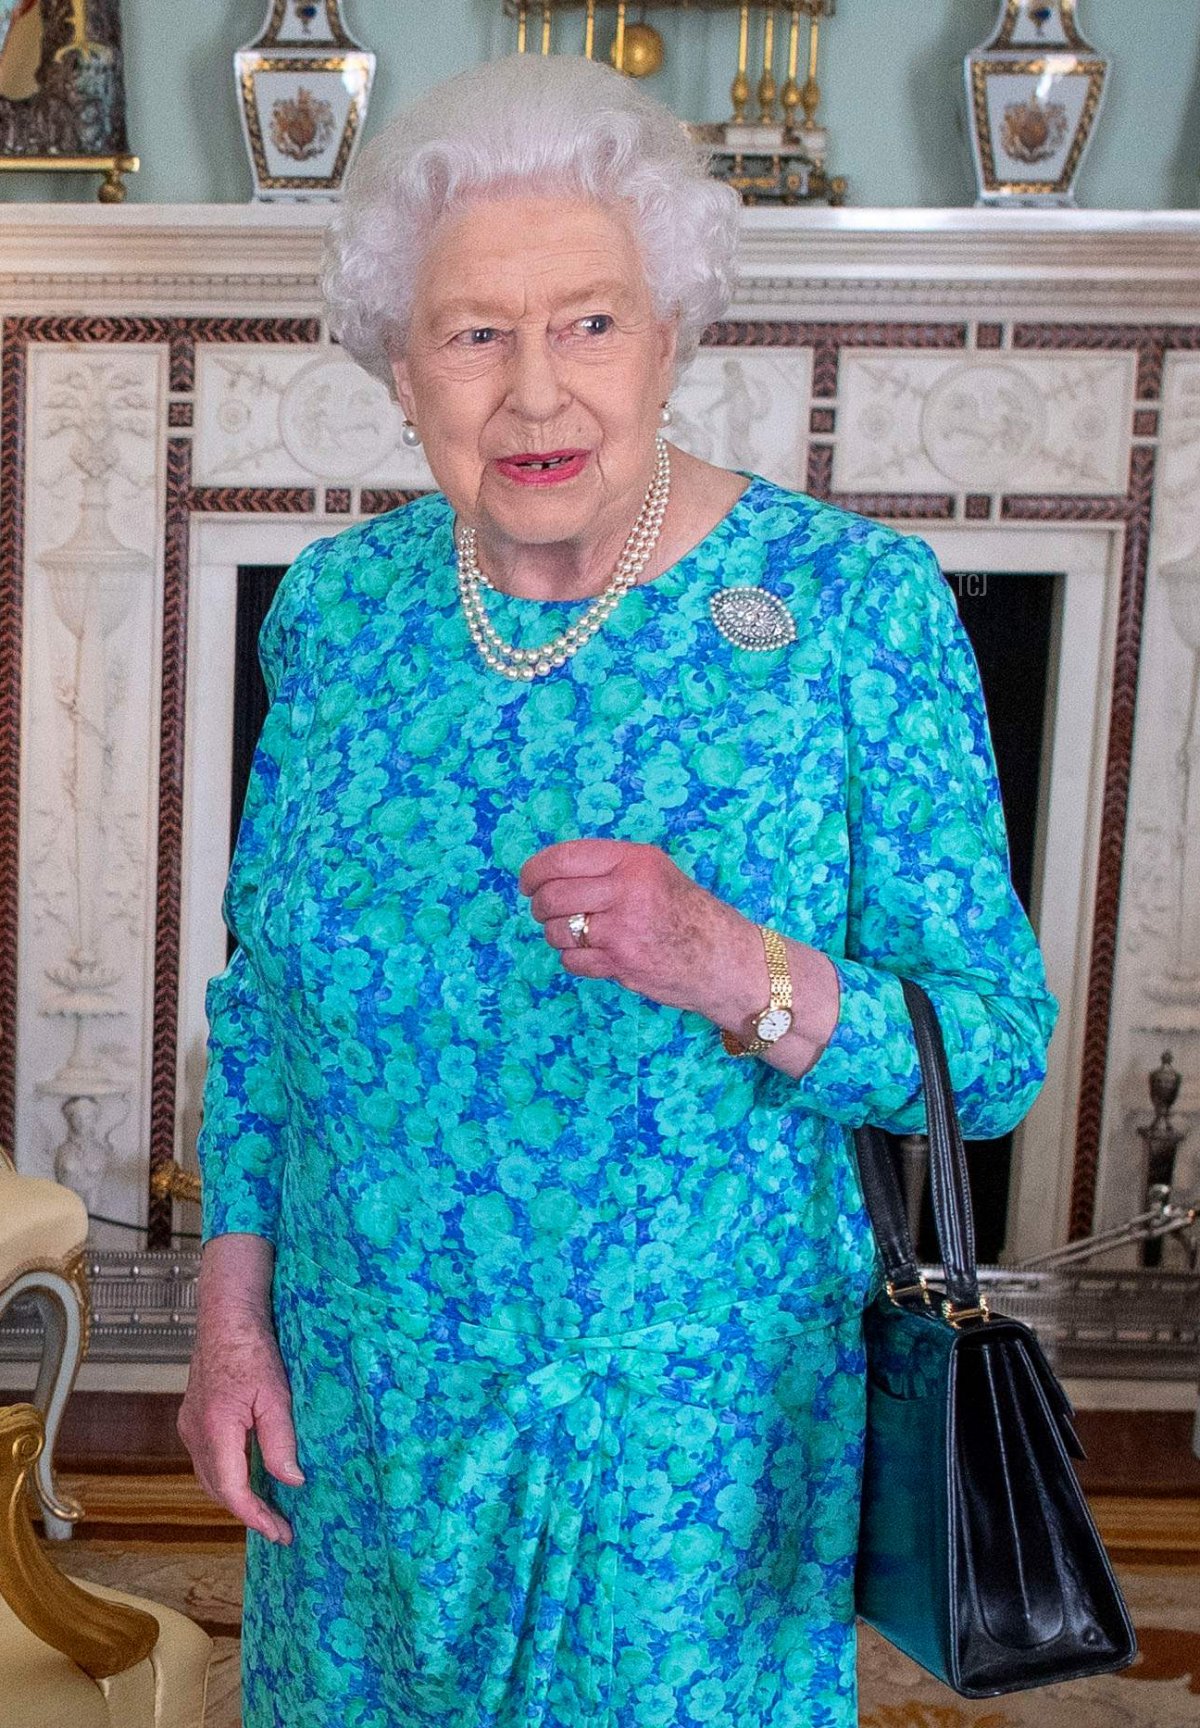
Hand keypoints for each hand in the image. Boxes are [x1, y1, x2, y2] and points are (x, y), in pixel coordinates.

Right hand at [177, 1259, 303, 1544]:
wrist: (227, 1316)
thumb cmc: (253, 1349)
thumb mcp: (277, 1396)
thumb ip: (281, 1442)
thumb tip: (292, 1482)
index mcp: (215, 1431)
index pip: (233, 1492)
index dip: (257, 1517)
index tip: (280, 1533)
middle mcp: (195, 1434)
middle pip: (218, 1490)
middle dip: (248, 1513)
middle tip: (280, 1527)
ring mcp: (190, 1425)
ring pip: (211, 1477)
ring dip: (236, 1496)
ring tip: (268, 1509)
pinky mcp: (193, 1417)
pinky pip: (209, 1459)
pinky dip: (228, 1475)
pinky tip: (250, 1476)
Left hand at [517, 837, 756, 1023]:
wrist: (721, 958)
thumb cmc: (686, 911)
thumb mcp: (655, 870)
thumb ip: (609, 867)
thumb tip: (549, 872)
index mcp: (633, 860)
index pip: (563, 858)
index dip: (534, 871)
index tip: (527, 882)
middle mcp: (627, 891)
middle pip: (553, 896)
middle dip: (540, 906)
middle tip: (546, 911)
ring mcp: (623, 930)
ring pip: (558, 931)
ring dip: (557, 934)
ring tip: (577, 933)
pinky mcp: (621, 964)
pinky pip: (572, 961)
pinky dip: (575, 959)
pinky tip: (594, 954)